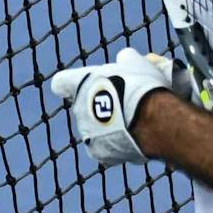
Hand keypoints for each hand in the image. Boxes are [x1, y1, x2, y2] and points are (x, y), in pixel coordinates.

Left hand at [46, 52, 177, 165]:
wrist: (153, 120)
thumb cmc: (142, 86)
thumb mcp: (136, 62)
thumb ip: (124, 59)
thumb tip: (123, 58)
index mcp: (80, 83)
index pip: (60, 83)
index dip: (71, 84)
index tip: (87, 86)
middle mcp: (78, 109)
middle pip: (84, 107)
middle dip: (100, 107)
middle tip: (124, 105)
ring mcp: (86, 133)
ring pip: (95, 130)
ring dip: (108, 128)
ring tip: (134, 124)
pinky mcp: (98, 153)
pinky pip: (105, 149)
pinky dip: (116, 146)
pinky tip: (134, 139)